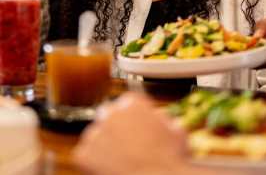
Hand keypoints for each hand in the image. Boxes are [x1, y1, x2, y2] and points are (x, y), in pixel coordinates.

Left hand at [74, 92, 188, 174]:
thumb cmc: (171, 159)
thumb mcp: (177, 132)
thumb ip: (164, 120)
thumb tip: (160, 119)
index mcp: (133, 102)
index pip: (126, 103)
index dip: (133, 118)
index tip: (136, 128)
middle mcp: (111, 111)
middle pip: (108, 115)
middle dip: (114, 127)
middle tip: (125, 145)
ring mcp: (96, 132)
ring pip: (95, 136)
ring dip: (103, 145)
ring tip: (118, 161)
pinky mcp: (84, 153)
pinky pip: (84, 155)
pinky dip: (92, 163)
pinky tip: (107, 170)